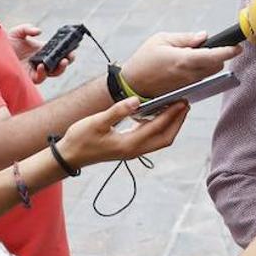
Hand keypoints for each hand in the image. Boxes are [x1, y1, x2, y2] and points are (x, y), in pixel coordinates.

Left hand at [9, 24, 76, 84]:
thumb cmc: (6, 43)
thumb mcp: (17, 32)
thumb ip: (28, 29)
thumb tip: (39, 32)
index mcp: (43, 50)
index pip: (60, 53)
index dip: (68, 51)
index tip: (73, 47)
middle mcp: (42, 61)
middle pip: (60, 64)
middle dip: (68, 61)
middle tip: (70, 56)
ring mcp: (36, 70)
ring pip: (54, 73)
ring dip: (60, 68)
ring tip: (62, 61)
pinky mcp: (29, 78)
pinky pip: (40, 78)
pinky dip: (43, 73)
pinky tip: (42, 66)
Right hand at [57, 98, 188, 167]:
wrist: (69, 155)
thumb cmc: (81, 138)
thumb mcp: (97, 122)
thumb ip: (118, 111)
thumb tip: (137, 100)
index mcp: (130, 144)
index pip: (158, 128)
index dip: (172, 114)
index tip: (182, 101)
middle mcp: (135, 150)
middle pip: (166, 138)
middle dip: (178, 121)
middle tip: (185, 104)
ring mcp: (133, 150)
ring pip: (160, 140)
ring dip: (171, 125)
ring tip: (176, 107)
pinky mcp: (129, 148)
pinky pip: (151, 138)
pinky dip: (159, 126)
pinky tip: (156, 113)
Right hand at [120, 32, 242, 97]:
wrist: (132, 85)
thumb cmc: (144, 60)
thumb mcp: (161, 40)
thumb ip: (185, 38)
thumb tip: (204, 36)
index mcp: (184, 60)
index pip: (213, 56)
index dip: (228, 52)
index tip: (238, 47)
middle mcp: (189, 74)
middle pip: (216, 66)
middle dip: (218, 56)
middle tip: (207, 46)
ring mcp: (189, 85)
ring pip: (210, 73)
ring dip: (209, 64)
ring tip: (193, 54)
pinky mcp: (186, 90)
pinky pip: (201, 79)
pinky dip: (200, 71)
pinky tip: (187, 65)